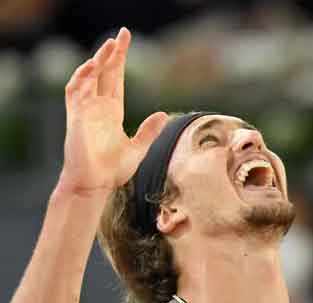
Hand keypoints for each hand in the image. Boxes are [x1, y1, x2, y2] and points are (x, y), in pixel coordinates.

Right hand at [58, 27, 167, 194]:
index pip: (117, 79)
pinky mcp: (77, 119)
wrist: (95, 185)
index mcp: (112, 111)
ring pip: (89, 78)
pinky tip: (92, 67)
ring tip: (109, 46)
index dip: (120, 60)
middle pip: (105, 73)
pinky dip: (82, 79)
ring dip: (98, 61)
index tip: (126, 41)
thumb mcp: (138, 148)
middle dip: (112, 53)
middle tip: (122, 33)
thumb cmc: (112, 170)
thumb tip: (163, 114)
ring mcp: (85, 111)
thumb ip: (149, 131)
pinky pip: (75, 93)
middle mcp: (98, 107)